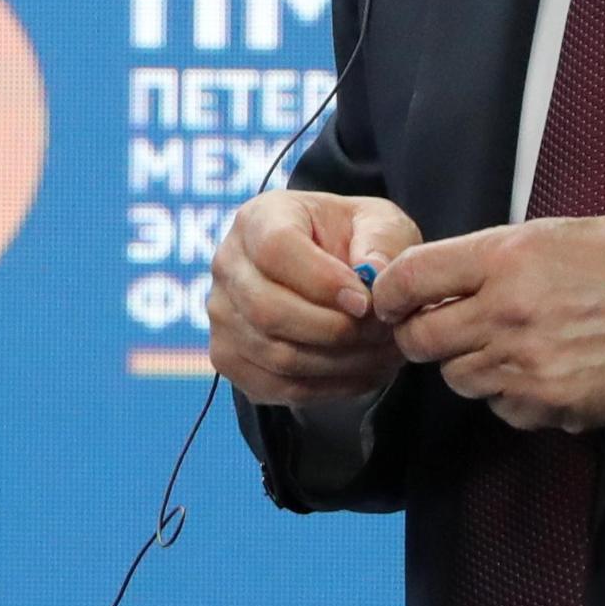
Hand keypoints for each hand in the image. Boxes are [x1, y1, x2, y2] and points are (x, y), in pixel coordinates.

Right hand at [207, 190, 424, 406]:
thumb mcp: (380, 223)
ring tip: (381, 353)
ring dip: (338, 362)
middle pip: (268, 310)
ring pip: (276, 355)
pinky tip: (360, 371)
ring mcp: (222, 314)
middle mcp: (228, 264)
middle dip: (335, 329)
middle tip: (381, 332)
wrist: (329, 273)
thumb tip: (374, 275)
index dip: (322, 281)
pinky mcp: (228, 356)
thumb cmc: (354, 241)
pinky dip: (328, 387)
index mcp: (258, 218)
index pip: (275, 249)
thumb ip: (383, 241)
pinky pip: (277, 386)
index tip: (366, 301)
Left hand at [373, 215, 604, 431]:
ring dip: (467, 365)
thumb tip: (444, 277)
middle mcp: (507, 312)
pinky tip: (538, 372)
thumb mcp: (554, 234)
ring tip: (501, 347)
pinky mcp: (551, 405)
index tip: (388, 300)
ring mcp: (527, 365)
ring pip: (458, 378)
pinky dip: (509, 395)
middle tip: (436, 329)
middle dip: (420, 335)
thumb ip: (494, 257)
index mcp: (506, 259)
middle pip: (422, 339)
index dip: (389, 291)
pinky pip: (502, 408)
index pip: (412, 276)